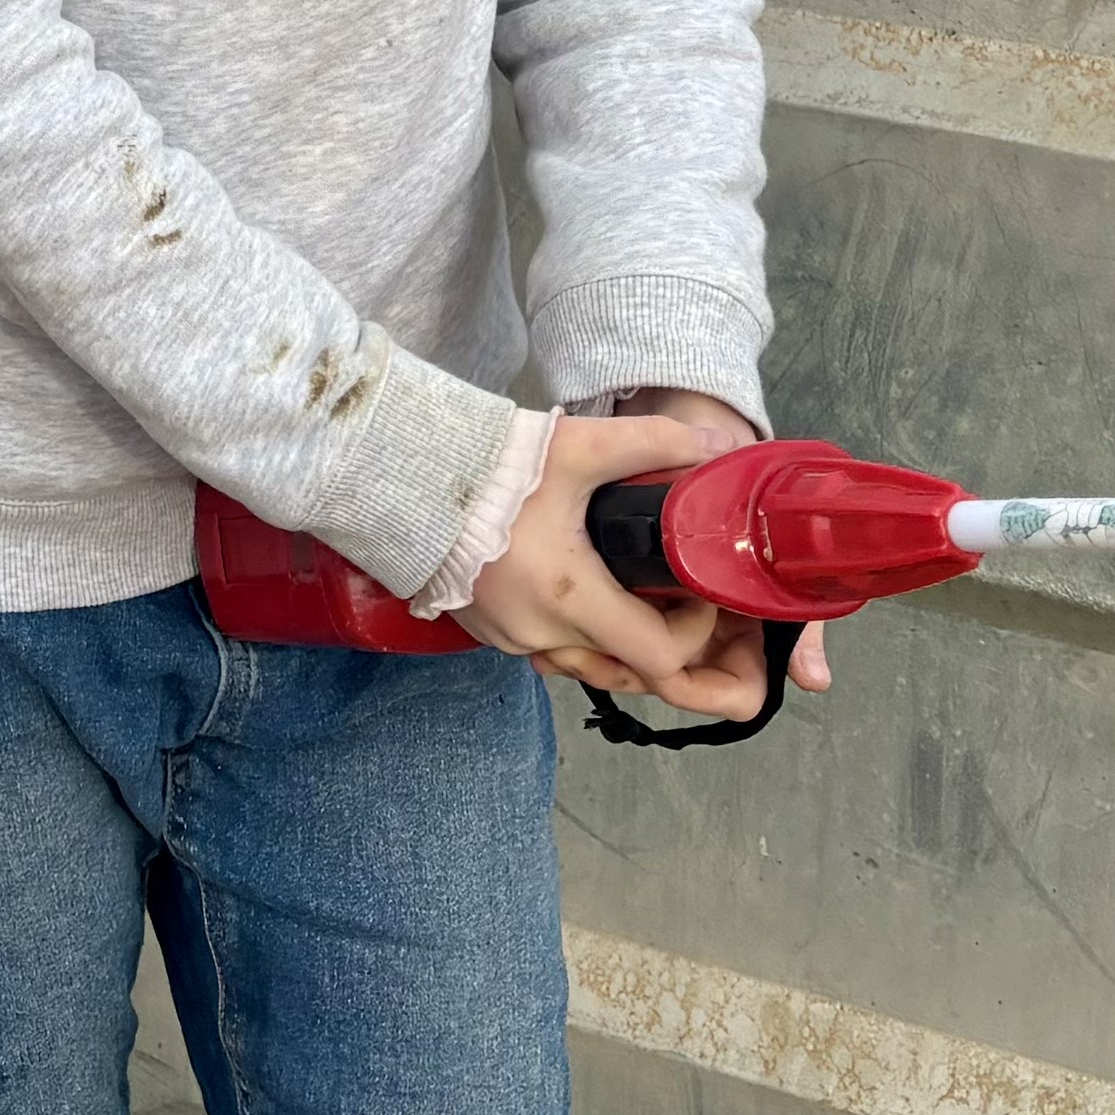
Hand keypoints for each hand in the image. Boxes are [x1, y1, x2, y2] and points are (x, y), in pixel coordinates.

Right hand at [461, 408, 823, 724]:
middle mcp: (539, 634)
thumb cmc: (488, 466)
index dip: (695, 632)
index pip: (659, 656)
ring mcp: (509, 639)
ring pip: (587, 666)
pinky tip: (585, 594)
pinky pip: (550, 652)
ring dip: (620, 643)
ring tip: (637, 595)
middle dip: (664, 641)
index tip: (697, 592)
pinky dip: (580, 636)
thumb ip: (654, 444)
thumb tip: (715, 445)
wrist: (399, 475)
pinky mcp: (486, 631)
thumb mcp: (579, 446)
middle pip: (627, 670)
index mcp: (569, 598)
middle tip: (678, 597)